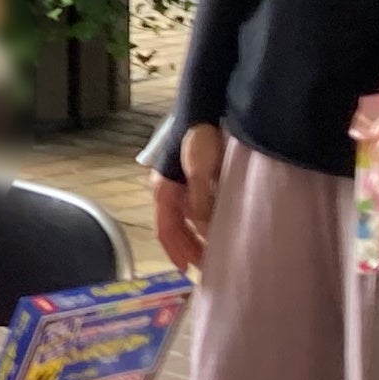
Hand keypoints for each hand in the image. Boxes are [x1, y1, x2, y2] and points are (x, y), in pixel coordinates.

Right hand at [151, 123, 224, 270]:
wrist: (203, 108)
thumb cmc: (200, 138)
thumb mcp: (200, 170)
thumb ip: (201, 201)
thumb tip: (204, 232)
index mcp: (163, 190)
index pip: (165, 231)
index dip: (176, 252)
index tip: (189, 270)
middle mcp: (166, 190)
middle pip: (173, 229)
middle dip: (186, 249)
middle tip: (206, 267)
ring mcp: (177, 184)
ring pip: (182, 220)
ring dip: (193, 238)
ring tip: (211, 252)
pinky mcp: (190, 178)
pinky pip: (191, 209)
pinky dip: (199, 224)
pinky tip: (215, 227)